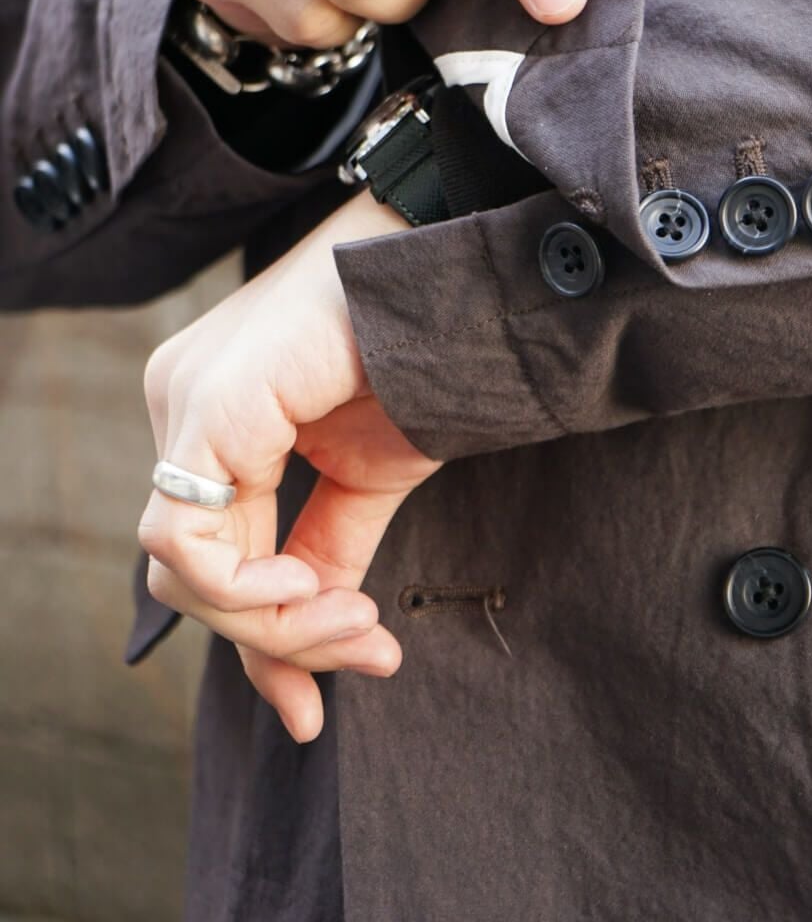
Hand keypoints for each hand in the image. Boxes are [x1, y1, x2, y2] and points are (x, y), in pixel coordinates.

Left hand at [137, 190, 440, 742]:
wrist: (457, 284)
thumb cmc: (417, 361)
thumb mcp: (364, 484)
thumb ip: (323, 562)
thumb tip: (307, 668)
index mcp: (216, 422)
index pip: (206, 555)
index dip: (260, 640)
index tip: (315, 706)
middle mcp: (182, 409)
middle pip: (189, 573)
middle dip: (279, 638)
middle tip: (369, 646)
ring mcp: (184, 402)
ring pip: (176, 568)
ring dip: (271, 622)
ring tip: (357, 618)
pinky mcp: (205, 406)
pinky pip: (181, 538)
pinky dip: (242, 587)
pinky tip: (309, 580)